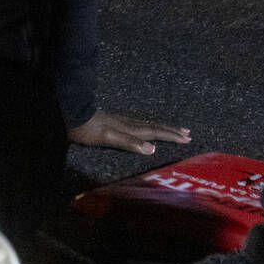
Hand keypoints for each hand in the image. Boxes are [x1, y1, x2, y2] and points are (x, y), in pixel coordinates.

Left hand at [68, 109, 190, 155]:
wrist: (75, 114)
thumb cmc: (89, 130)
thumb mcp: (108, 138)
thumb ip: (129, 143)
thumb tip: (152, 149)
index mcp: (130, 130)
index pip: (155, 133)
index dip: (171, 136)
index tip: (187, 139)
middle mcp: (130, 124)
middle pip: (155, 127)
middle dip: (172, 131)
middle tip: (188, 133)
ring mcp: (123, 122)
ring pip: (149, 125)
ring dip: (163, 128)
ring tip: (174, 129)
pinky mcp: (117, 122)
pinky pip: (141, 125)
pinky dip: (151, 128)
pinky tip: (148, 129)